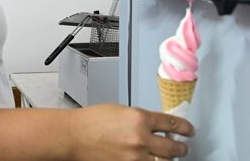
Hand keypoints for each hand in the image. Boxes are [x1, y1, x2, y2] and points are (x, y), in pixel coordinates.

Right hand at [68, 104, 193, 160]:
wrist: (75, 135)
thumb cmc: (92, 120)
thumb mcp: (120, 110)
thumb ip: (140, 118)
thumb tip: (155, 126)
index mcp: (139, 118)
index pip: (171, 124)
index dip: (184, 127)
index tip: (189, 130)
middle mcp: (140, 138)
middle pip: (173, 148)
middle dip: (181, 147)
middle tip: (183, 146)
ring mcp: (135, 157)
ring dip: (169, 159)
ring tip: (170, 156)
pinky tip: (153, 160)